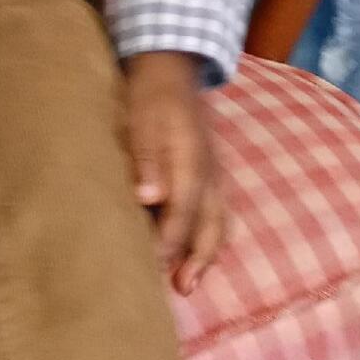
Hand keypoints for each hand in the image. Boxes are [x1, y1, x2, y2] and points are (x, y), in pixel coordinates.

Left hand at [125, 52, 225, 295]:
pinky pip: (218, 211)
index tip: (154, 267)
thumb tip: (148, 199)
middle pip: (210, 224)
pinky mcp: (211, 173)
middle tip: (182, 290)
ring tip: (190, 281)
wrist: (170, 69)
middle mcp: (209, 172)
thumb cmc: (149, 97)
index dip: (169, 243)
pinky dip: (210, 235)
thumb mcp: (140, 122)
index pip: (183, 212)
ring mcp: (214, 173)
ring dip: (206, 253)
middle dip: (198, 259)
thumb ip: (146, 160)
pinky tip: (196, 251)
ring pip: (219, 221)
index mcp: (192, 161)